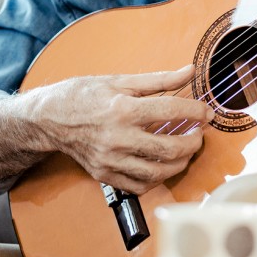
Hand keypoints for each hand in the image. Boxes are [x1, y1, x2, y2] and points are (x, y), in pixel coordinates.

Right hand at [38, 64, 213, 194]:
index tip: (207, 111)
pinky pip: (139, 185)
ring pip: (157, 172)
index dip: (195, 111)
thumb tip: (190, 71)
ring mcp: (110, 160)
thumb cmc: (84, 95)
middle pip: (168, 148)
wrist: (50, 118)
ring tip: (187, 150)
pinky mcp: (104, 175)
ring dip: (180, 163)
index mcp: (123, 109)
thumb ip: (160, 79)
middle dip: (192, 142)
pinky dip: (158, 177)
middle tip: (200, 134)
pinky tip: (165, 164)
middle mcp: (117, 138)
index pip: (170, 110)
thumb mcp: (122, 81)